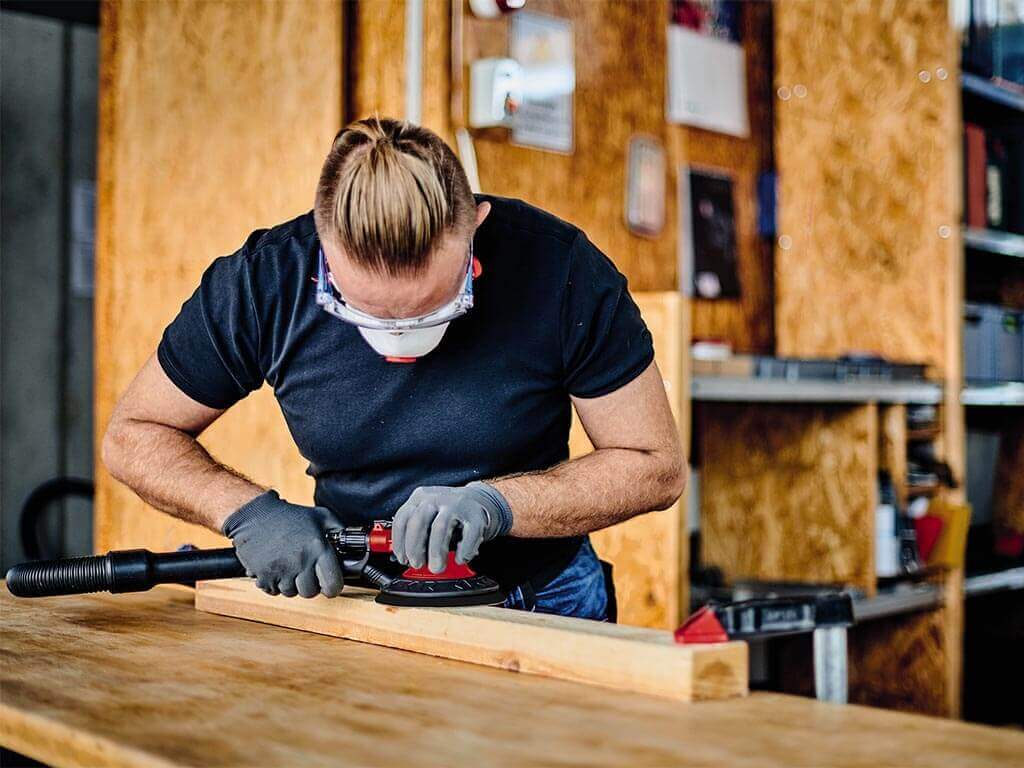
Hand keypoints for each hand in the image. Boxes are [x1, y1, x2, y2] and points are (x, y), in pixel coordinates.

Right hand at [222, 490, 343, 597]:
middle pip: (311, 592)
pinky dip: (275, 583)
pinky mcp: (263, 577)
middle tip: (306, 570)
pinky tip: (277, 567)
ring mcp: (281, 571)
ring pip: (292, 593)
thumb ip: (340, 529)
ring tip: (289, 565)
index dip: (333, 586)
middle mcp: (300, 562)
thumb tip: (354, 542)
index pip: (333, 584)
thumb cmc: (288, 516)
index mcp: (317, 548)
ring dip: (292, 583)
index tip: (331, 583)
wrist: (255, 516)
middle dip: (311, 584)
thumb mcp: (321, 516)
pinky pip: (274, 591)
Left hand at [391, 482, 513, 572]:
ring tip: (437, 566)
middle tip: (417, 564)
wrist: (478, 500)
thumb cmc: (448, 512)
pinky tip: (460, 558)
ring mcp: (456, 504)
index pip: (402, 519)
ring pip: (440, 528)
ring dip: (436, 552)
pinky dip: (463, 551)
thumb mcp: (427, 513)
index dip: (400, 543)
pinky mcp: (475, 515)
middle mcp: (436, 498)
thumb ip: (414, 530)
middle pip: (418, 522)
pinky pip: (467, 535)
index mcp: (420, 497)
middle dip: (414, 548)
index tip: (403, 559)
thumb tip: (405, 556)